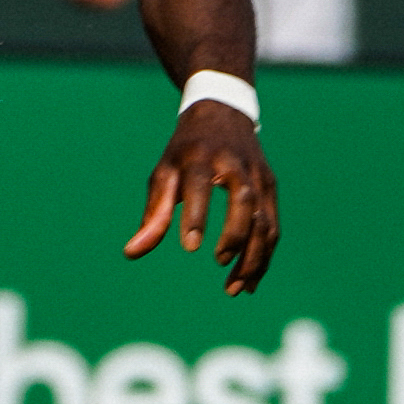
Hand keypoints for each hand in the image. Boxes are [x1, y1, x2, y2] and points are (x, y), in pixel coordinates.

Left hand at [122, 101, 278, 294]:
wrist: (223, 113)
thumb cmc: (185, 151)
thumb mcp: (164, 173)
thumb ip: (154, 214)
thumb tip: (131, 253)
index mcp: (200, 156)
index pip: (200, 185)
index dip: (196, 215)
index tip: (190, 247)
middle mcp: (235, 164)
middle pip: (244, 202)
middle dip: (236, 237)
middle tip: (220, 266)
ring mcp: (257, 175)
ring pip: (264, 219)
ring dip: (254, 257)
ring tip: (235, 289)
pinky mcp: (270, 187)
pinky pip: (272, 226)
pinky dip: (264, 255)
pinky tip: (250, 281)